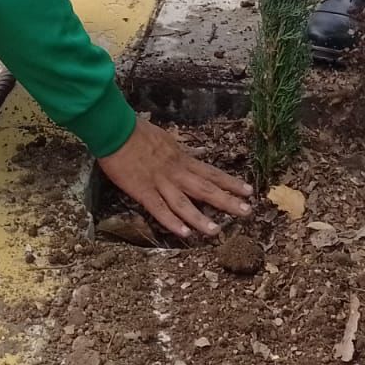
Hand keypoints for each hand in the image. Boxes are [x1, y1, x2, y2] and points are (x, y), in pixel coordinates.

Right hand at [97, 119, 254, 238]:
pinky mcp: (143, 191)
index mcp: (182, 159)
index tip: (248, 190)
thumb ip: (181, 152)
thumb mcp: (167, 140)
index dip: (230, 182)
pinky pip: (159, 209)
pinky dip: (172, 222)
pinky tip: (184, 233)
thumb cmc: (138, 132)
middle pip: (205, 188)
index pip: (211, 173)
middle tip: (247, 211)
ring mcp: (160, 183)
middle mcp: (176, 172)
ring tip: (217, 231)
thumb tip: (196, 155)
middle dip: (227, 201)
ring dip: (201, 218)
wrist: (116, 130)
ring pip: (184, 203)